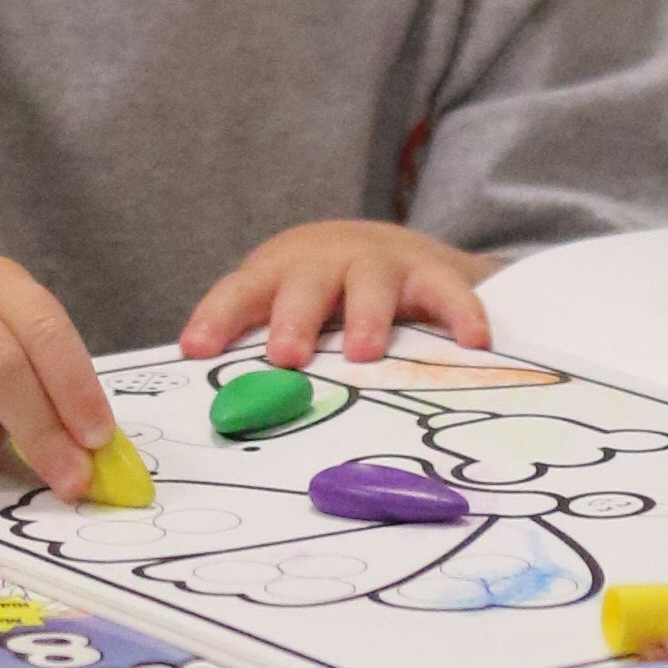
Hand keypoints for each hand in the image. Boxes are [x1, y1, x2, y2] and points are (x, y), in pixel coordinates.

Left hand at [179, 221, 499, 368]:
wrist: (389, 248)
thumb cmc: (320, 300)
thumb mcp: (285, 311)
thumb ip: (258, 353)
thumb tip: (223, 419)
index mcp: (279, 274)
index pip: (240, 292)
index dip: (217, 319)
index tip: (196, 350)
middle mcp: (327, 263)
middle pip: (305, 283)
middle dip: (293, 318)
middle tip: (286, 356)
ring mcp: (381, 264)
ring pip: (371, 283)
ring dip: (365, 317)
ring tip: (363, 354)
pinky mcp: (431, 272)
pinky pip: (448, 293)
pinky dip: (461, 316)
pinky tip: (472, 345)